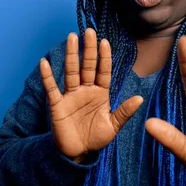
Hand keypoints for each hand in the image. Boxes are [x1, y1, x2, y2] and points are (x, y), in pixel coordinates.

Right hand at [40, 28, 143, 162]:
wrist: (78, 154)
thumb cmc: (96, 138)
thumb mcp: (113, 126)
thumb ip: (124, 112)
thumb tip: (140, 98)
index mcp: (100, 93)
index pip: (103, 71)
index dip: (104, 57)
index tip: (105, 41)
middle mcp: (85, 90)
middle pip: (87, 66)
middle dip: (88, 49)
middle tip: (89, 31)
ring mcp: (71, 96)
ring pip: (71, 72)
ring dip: (71, 55)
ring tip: (71, 37)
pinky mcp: (57, 105)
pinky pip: (52, 88)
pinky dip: (48, 76)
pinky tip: (44, 63)